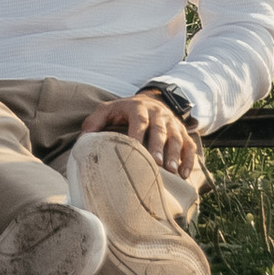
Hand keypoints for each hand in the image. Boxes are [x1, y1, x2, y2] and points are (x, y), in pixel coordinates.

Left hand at [78, 91, 202, 182]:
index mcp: (138, 108)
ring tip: (172, 172)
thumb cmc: (125, 111)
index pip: (139, 120)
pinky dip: (189, 159)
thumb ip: (95, 122)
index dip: (137, 135)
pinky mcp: (182, 132)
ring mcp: (172, 123)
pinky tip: (185, 174)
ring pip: (176, 138)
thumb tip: (84, 139)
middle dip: (159, 147)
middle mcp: (158, 114)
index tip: (134, 150)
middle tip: (157, 164)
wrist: (150, 100)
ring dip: (175, 154)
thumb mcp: (108, 110)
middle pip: (160, 129)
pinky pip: (189, 145)